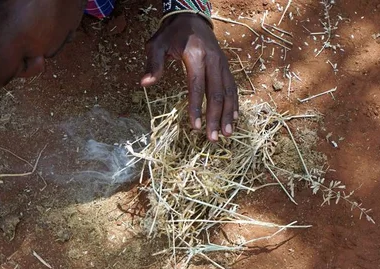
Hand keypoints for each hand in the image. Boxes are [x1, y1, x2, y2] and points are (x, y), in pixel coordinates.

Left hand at [141, 13, 237, 141]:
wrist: (192, 18)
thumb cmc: (172, 34)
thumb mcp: (157, 44)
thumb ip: (153, 64)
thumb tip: (145, 83)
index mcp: (196, 56)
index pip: (197, 86)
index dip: (197, 108)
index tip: (195, 128)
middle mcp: (213, 61)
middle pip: (216, 94)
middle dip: (215, 118)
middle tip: (213, 139)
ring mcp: (222, 64)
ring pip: (228, 92)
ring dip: (228, 115)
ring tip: (228, 134)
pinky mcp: (226, 67)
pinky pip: (233, 87)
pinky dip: (234, 104)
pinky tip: (234, 118)